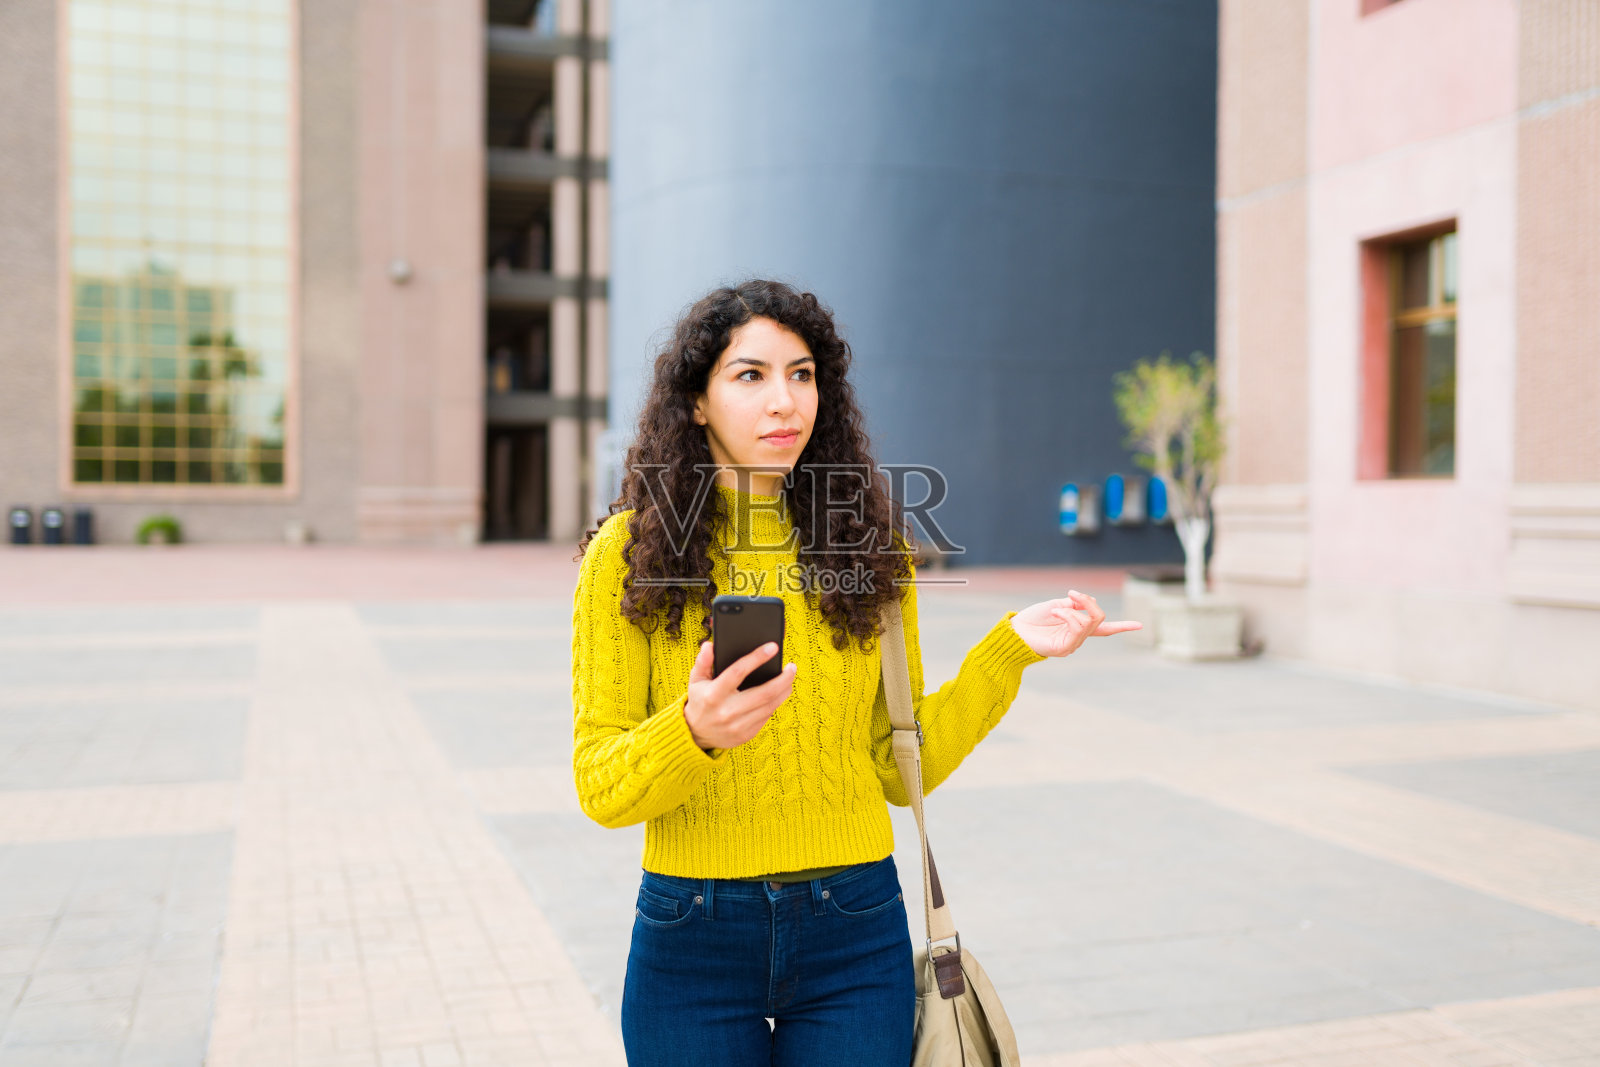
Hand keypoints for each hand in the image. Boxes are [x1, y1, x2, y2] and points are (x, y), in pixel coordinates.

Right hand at [683, 639, 795, 750]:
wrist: (695, 734)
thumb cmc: (699, 700)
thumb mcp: (696, 680)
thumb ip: (703, 662)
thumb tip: (709, 645)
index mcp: (713, 694)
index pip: (738, 672)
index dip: (757, 657)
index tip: (773, 647)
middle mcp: (727, 711)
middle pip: (764, 693)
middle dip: (783, 678)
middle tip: (792, 667)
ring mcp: (737, 726)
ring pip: (770, 706)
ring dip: (784, 690)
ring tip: (789, 678)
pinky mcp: (746, 735)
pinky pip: (766, 717)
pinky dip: (775, 703)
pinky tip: (779, 693)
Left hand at [1009, 590, 1141, 657]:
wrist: (1014, 631)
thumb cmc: (1033, 619)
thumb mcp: (1057, 605)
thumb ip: (1074, 605)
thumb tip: (1091, 601)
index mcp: (1077, 627)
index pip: (1104, 628)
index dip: (1123, 626)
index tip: (1141, 625)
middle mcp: (1078, 638)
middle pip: (1099, 618)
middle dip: (1088, 602)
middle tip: (1072, 594)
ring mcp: (1072, 644)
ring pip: (1088, 622)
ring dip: (1073, 609)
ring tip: (1056, 608)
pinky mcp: (1064, 648)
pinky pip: (1076, 627)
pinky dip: (1067, 615)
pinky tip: (1055, 613)